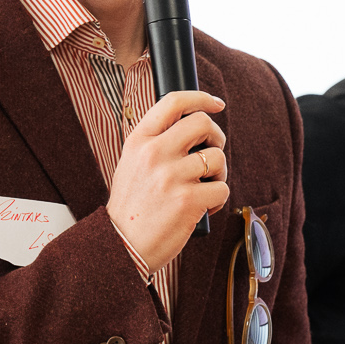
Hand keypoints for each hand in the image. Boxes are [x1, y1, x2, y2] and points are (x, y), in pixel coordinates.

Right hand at [106, 90, 227, 273]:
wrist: (122, 245)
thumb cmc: (132, 207)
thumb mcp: (131, 164)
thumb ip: (155, 143)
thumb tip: (194, 126)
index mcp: (139, 141)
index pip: (173, 102)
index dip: (201, 98)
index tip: (216, 104)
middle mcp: (154, 153)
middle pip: (203, 123)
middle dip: (216, 136)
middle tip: (212, 152)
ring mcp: (171, 176)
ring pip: (218, 156)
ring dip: (219, 172)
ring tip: (205, 187)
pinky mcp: (188, 200)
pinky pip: (222, 188)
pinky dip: (218, 198)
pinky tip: (203, 208)